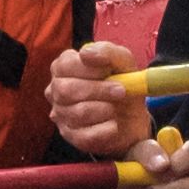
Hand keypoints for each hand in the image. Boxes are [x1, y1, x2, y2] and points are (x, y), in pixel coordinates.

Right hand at [45, 42, 141, 157]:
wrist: (132, 116)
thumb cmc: (122, 83)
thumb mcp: (122, 61)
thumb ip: (106, 51)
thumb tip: (85, 53)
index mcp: (64, 67)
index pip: (64, 65)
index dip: (89, 69)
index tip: (109, 71)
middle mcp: (56, 90)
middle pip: (66, 90)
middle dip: (99, 90)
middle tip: (121, 91)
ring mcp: (61, 114)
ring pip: (77, 113)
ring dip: (105, 109)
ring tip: (116, 108)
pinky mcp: (71, 136)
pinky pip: (86, 135)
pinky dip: (106, 129)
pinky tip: (114, 124)